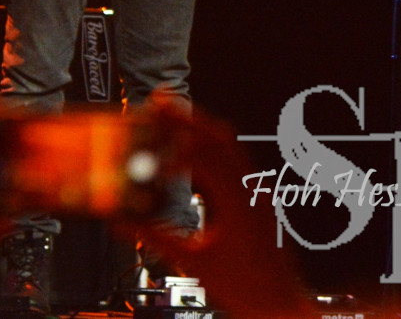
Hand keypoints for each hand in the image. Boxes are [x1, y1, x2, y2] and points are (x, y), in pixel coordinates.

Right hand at [135, 97, 315, 318]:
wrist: (281, 308)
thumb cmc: (247, 291)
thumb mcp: (192, 263)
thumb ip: (153, 237)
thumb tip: (120, 220)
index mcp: (239, 202)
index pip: (202, 155)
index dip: (170, 143)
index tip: (146, 140)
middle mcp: (253, 191)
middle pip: (219, 137)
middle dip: (187, 118)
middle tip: (158, 102)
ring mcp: (258, 194)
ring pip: (230, 146)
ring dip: (200, 128)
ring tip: (174, 116)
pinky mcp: (258, 202)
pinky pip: (235, 163)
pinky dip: (211, 149)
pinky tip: (193, 153)